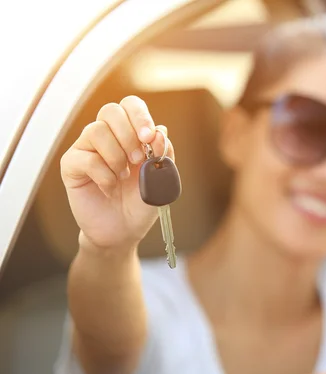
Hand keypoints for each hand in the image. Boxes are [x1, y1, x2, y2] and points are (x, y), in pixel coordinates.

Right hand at [60, 95, 174, 250]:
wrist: (125, 229)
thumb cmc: (142, 201)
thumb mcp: (162, 177)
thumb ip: (164, 153)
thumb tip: (160, 130)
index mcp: (131, 133)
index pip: (130, 105)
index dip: (140, 116)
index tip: (148, 138)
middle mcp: (108, 136)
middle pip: (110, 111)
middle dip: (128, 135)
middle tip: (138, 160)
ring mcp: (88, 148)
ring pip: (96, 131)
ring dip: (116, 156)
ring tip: (122, 176)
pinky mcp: (72, 165)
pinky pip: (86, 158)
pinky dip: (104, 174)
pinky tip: (109, 186)